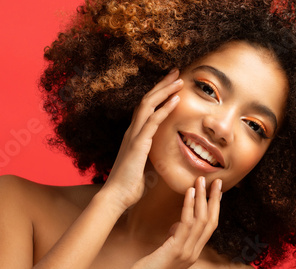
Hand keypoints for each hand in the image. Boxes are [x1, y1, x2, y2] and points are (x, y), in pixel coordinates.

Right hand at [101, 69, 182, 209]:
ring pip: (148, 105)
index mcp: (134, 135)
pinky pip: (152, 121)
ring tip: (178, 80)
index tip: (172, 83)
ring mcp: (134, 135)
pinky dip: (164, 108)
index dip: (159, 94)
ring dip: (164, 91)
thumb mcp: (145, 167)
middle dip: (162, 84)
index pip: (147, 108)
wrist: (116, 197)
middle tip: (176, 71)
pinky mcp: (138, 144)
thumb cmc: (130, 185)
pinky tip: (176, 99)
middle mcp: (132, 131)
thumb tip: (161, 159)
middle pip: (147, 100)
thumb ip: (152, 158)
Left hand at [132, 177, 222, 268]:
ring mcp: (187, 252)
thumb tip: (178, 226)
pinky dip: (189, 205)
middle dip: (214, 200)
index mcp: (194, 252)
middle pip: (211, 221)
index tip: (217, 192)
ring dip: (202, 198)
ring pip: (201, 220)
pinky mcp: (177, 249)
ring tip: (201, 182)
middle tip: (216, 182)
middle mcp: (194, 253)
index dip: (215, 208)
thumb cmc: (150, 266)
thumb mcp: (167, 250)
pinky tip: (189, 192)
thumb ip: (176, 239)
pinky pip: (187, 224)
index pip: (210, 227)